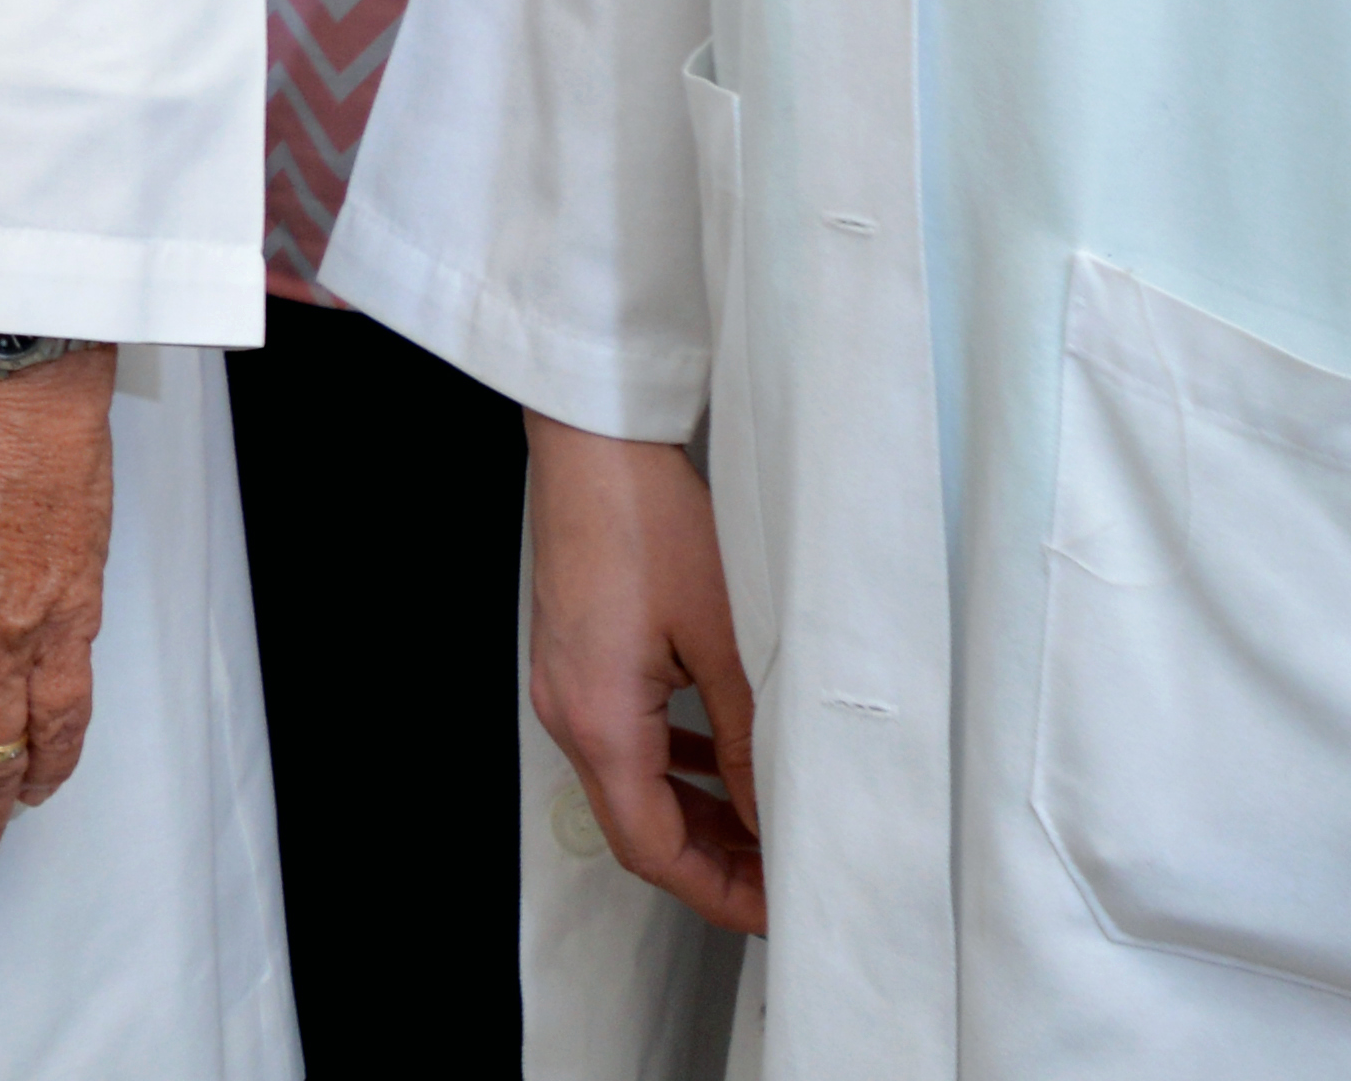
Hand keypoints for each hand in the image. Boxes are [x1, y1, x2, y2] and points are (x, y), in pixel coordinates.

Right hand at [524, 415, 761, 934]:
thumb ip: (748, 736)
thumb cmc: (648, 517)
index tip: (776, 912)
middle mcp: (570, 715)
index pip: (654, 849)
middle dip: (713, 864)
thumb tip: (774, 813)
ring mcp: (566, 687)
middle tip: (783, 880)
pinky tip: (719, 759)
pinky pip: (624, 740)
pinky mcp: (576, 660)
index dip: (718, 893)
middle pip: (638, 828)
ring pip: (632, 786)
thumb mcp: (722, 635)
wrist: (591, 439)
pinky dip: (673, 768)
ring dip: (696, 817)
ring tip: (766, 829)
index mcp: (600, 721)